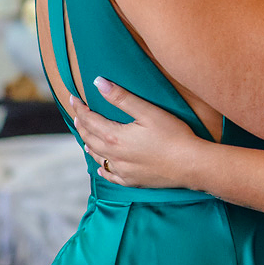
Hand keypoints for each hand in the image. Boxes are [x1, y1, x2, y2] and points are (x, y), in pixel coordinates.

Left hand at [72, 77, 202, 189]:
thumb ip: (122, 98)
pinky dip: (102, 167)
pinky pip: (110, 175)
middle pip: (89, 138)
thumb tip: (98, 83)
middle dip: (81, 124)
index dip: (79, 107)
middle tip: (77, 114)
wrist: (190, 165)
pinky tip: (102, 166)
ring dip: (89, 144)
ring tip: (85, 136)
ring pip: (97, 156)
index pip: (89, 119)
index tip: (73, 97)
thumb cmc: (173, 135)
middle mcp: (113, 155)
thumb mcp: (149, 112)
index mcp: (114, 137)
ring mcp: (122, 170)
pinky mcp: (131, 181)